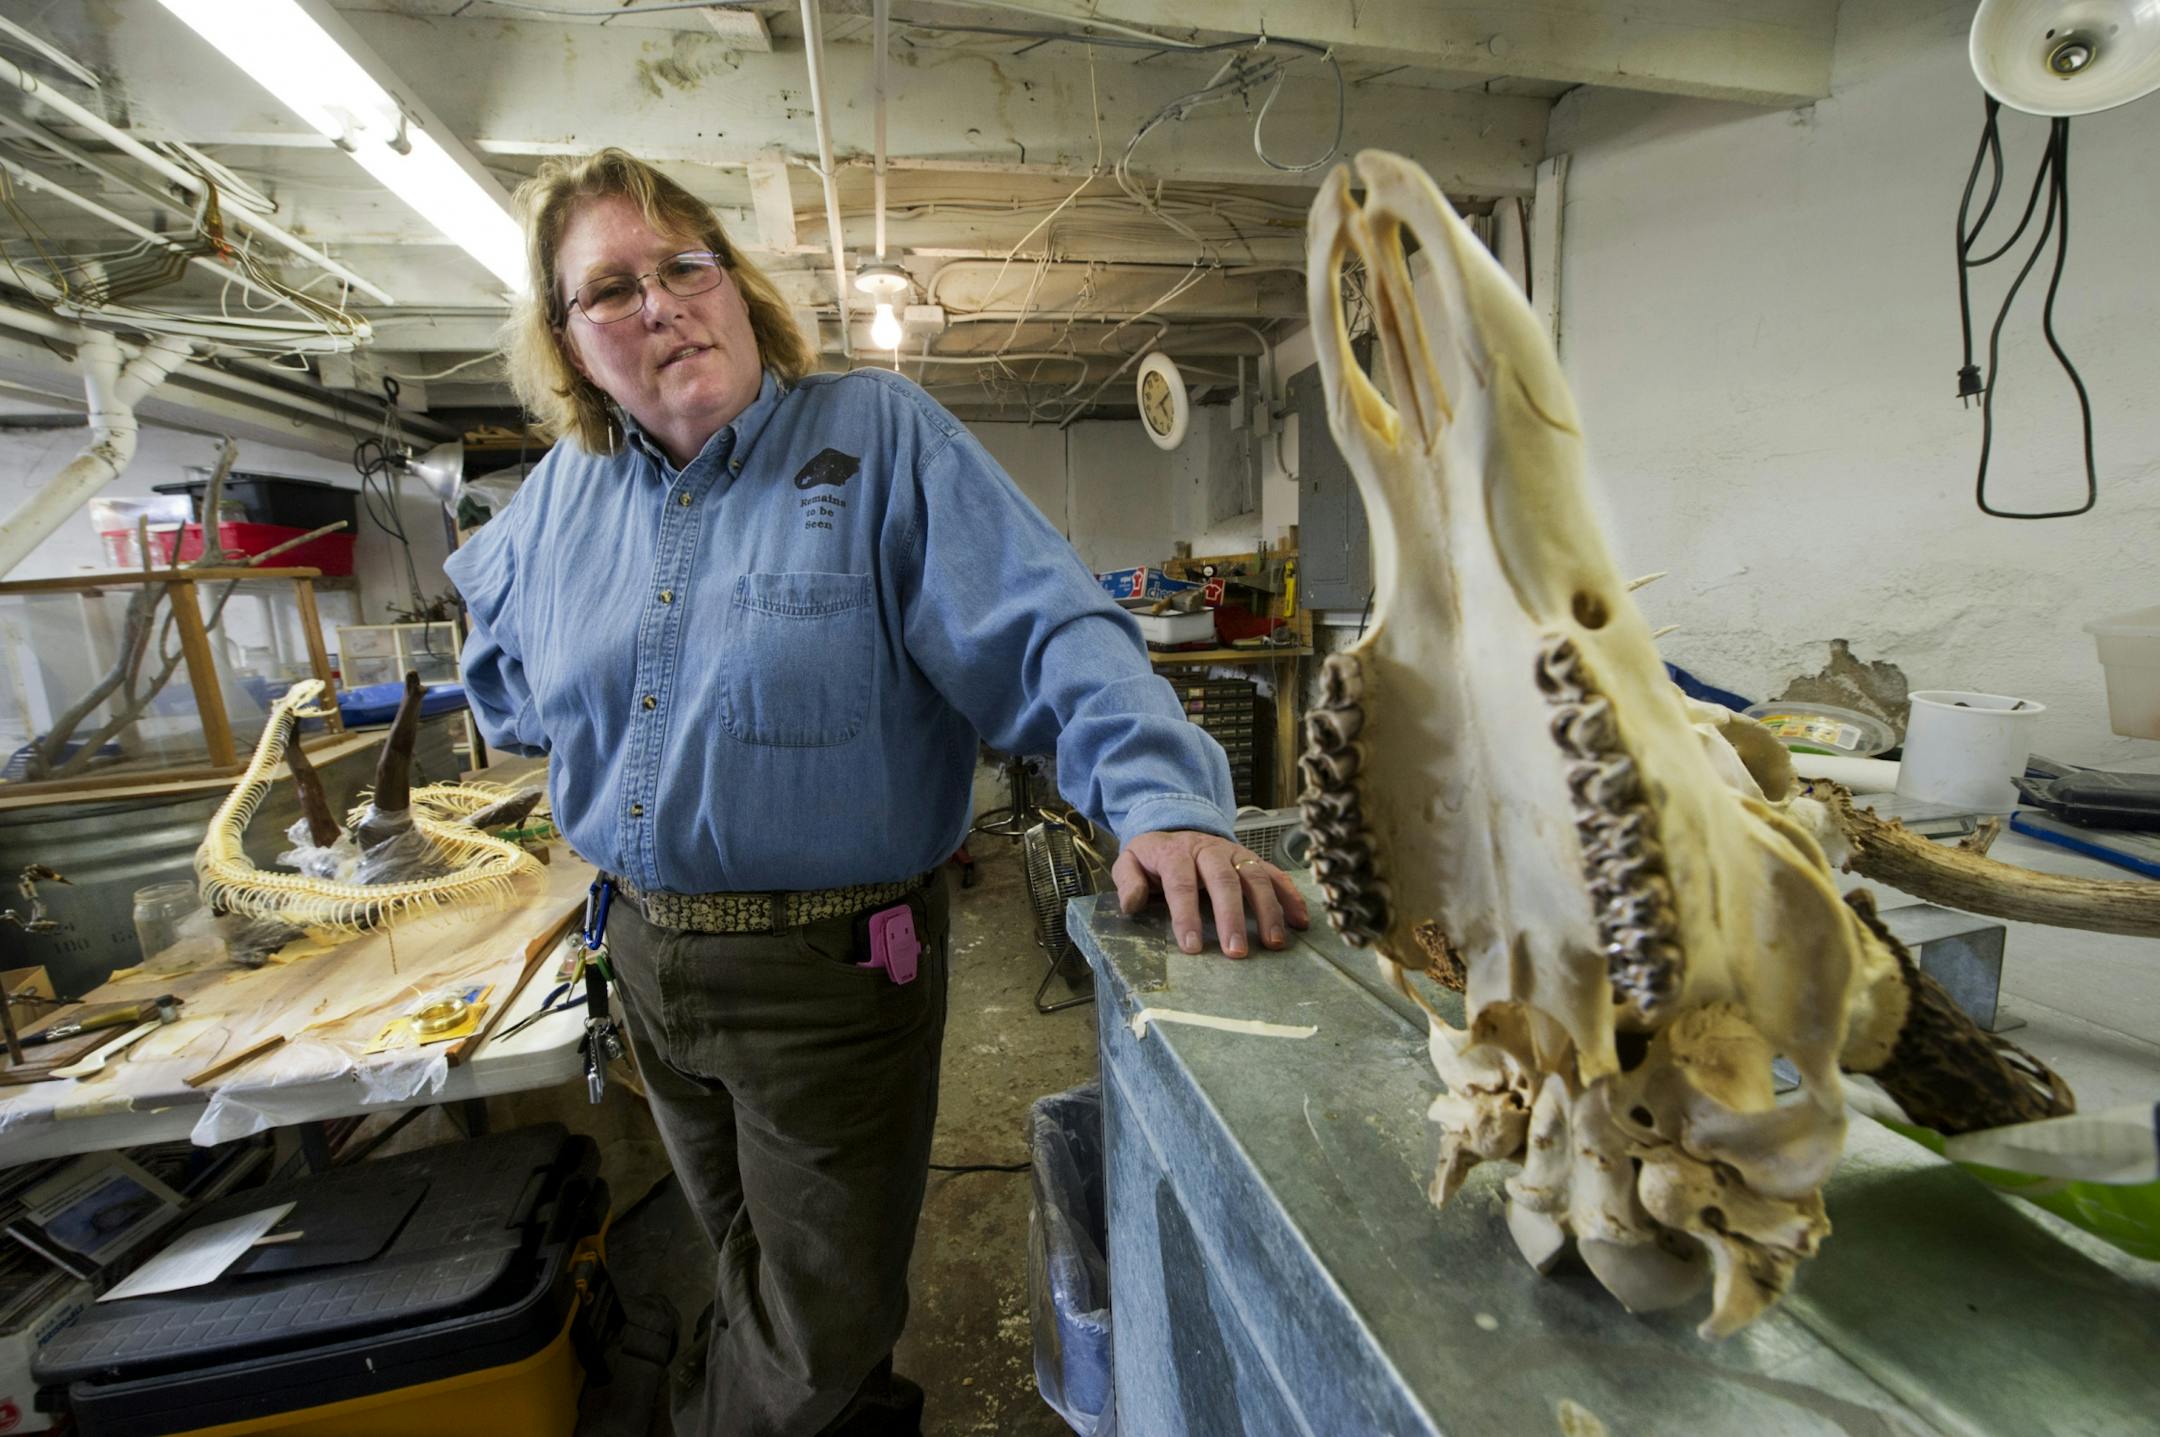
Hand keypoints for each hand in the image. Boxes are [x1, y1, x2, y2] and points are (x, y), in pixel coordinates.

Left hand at [1112, 829, 1309, 958]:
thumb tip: (1133, 903)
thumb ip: (1127, 880)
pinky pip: (1275, 874)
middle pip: (1223, 880)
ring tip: (1274, 942)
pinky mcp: (1252, 859)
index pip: (1181, 883)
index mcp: (1175, 853)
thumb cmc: (1154, 857)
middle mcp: (1209, 850)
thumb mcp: (1130, 862)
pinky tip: (1300, 921)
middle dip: (1231, 917)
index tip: (1192, 946)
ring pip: (1255, 876)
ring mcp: (1235, 853)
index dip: (1186, 915)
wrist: (1176, 826)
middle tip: (1236, 952)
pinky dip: (1291, 896)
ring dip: (1267, 910)